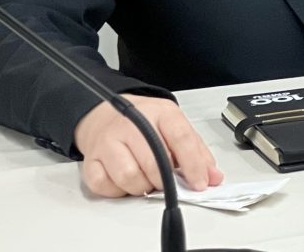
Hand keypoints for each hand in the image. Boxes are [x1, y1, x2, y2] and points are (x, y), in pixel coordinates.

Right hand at [74, 94, 223, 197]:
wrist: (105, 113)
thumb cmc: (144, 122)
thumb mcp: (174, 125)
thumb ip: (196, 151)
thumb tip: (213, 177)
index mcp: (159, 112)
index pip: (180, 138)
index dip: (193, 164)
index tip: (200, 183)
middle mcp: (131, 123)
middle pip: (154, 163)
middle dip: (166, 181)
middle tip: (168, 182)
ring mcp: (108, 141)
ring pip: (130, 177)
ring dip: (142, 187)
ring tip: (145, 178)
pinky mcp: (91, 159)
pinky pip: (105, 186)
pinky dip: (118, 191)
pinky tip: (124, 180)